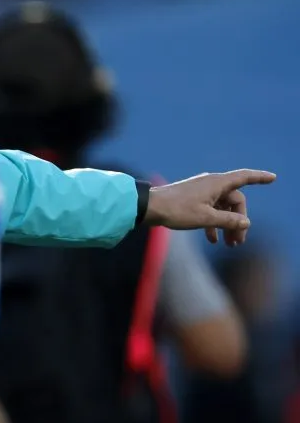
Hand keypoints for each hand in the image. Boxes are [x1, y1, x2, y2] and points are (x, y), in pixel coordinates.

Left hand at [144, 169, 275, 245]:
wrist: (148, 208)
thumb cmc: (176, 210)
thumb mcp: (206, 218)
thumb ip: (228, 221)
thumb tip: (246, 223)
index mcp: (216, 183)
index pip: (244, 177)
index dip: (259, 178)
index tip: (273, 178)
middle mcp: (210, 184)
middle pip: (235, 200)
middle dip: (239, 221)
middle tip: (238, 242)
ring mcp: (200, 192)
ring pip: (222, 208)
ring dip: (227, 225)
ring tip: (228, 245)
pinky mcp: (191, 200)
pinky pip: (209, 210)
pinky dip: (213, 224)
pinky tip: (212, 240)